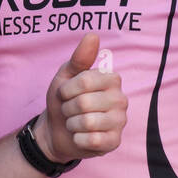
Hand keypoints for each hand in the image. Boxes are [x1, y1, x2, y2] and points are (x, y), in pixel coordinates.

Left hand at [33, 33, 126, 162]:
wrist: (56, 130)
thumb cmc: (64, 100)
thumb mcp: (65, 77)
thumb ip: (79, 58)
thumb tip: (92, 36)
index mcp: (111, 79)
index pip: (84, 81)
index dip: (66, 90)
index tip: (65, 94)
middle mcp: (121, 99)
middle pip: (84, 103)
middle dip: (68, 108)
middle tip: (70, 110)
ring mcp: (120, 121)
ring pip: (87, 122)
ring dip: (72, 124)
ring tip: (75, 122)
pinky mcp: (115, 141)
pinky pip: (92, 140)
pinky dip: (78, 139)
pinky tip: (80, 136)